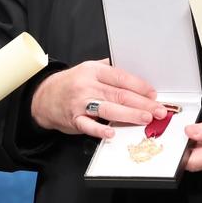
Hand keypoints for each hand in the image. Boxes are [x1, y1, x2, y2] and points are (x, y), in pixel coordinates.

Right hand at [30, 59, 164, 139]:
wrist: (43, 96)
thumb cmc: (71, 83)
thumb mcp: (88, 69)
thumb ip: (109, 70)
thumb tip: (136, 73)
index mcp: (93, 71)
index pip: (121, 77)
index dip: (139, 86)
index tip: (153, 94)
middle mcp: (87, 85)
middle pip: (119, 94)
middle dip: (142, 103)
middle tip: (158, 110)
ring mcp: (79, 103)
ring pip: (108, 108)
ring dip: (129, 114)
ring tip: (145, 118)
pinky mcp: (73, 119)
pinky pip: (88, 125)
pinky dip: (100, 130)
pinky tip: (111, 134)